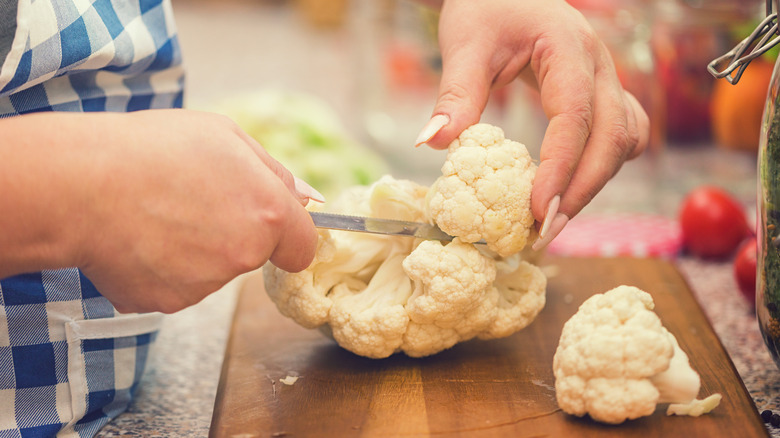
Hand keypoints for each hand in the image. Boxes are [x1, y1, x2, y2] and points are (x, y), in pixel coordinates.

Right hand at [0, 110, 319, 312]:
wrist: (80, 184)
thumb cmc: (152, 149)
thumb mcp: (225, 136)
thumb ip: (276, 173)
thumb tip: (312, 201)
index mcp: (268, 213)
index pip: (302, 247)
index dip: (287, 236)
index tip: (269, 228)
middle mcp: (244, 255)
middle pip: (253, 255)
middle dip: (233, 234)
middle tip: (189, 201)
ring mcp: (205, 284)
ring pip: (212, 271)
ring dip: (194, 250)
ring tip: (155, 214)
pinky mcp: (167, 302)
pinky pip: (175, 286)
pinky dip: (160, 268)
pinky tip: (137, 239)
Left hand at [416, 0, 649, 248]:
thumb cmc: (486, 5)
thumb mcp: (465, 42)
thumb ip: (456, 93)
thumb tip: (433, 144)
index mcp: (568, 47)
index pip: (575, 116)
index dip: (560, 167)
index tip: (538, 211)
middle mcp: (599, 64)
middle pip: (612, 137)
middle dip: (581, 190)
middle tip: (543, 233)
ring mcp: (607, 78)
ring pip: (624, 140)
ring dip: (594, 182)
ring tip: (552, 219)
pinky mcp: (602, 93)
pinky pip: (620, 135)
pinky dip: (600, 166)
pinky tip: (569, 188)